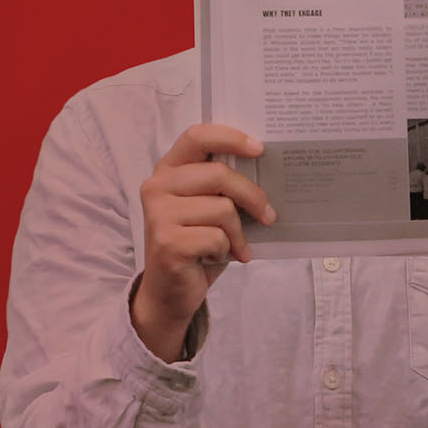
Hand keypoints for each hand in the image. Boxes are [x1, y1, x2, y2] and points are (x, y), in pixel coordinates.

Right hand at [132, 124, 272, 361]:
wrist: (171, 291)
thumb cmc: (198, 244)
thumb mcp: (211, 207)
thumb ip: (225, 186)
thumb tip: (269, 170)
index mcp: (169, 170)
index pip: (197, 136)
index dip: (230, 138)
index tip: (260, 149)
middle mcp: (157, 186)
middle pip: (220, 175)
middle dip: (252, 197)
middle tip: (268, 215)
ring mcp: (158, 214)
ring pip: (222, 209)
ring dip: (238, 232)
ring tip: (234, 244)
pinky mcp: (166, 242)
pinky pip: (217, 237)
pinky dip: (227, 250)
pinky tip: (217, 257)